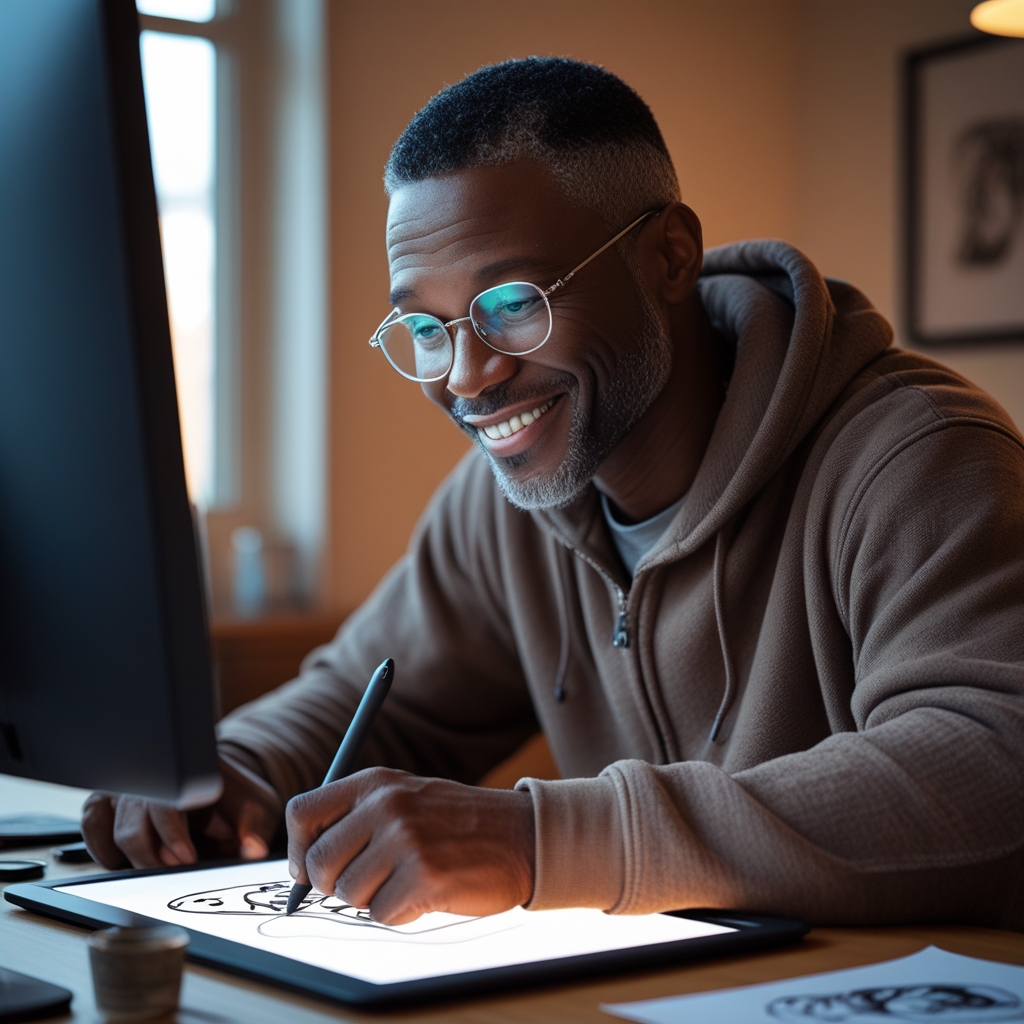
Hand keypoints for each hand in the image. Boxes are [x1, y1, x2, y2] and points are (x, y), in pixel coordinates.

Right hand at [82, 754, 281, 868]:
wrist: (219, 789)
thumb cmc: (235, 799)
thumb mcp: (257, 808)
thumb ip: (254, 829)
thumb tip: (252, 851)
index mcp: (190, 765)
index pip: (169, 797)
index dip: (173, 834)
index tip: (187, 859)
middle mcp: (154, 772)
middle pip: (135, 820)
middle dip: (153, 855)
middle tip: (175, 871)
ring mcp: (129, 784)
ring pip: (111, 825)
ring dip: (133, 856)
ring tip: (159, 867)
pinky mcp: (110, 799)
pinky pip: (93, 823)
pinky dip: (104, 849)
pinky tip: (127, 860)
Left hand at [286, 767, 534, 924]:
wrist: (522, 835)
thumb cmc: (457, 823)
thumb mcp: (405, 796)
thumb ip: (356, 816)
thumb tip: (301, 865)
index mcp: (376, 781)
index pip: (301, 812)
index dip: (297, 849)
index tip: (307, 869)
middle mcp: (386, 804)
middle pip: (317, 864)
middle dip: (335, 884)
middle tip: (369, 881)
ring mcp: (406, 839)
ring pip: (347, 894)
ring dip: (373, 899)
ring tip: (407, 879)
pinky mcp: (424, 875)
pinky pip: (380, 914)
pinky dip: (399, 913)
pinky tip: (425, 893)